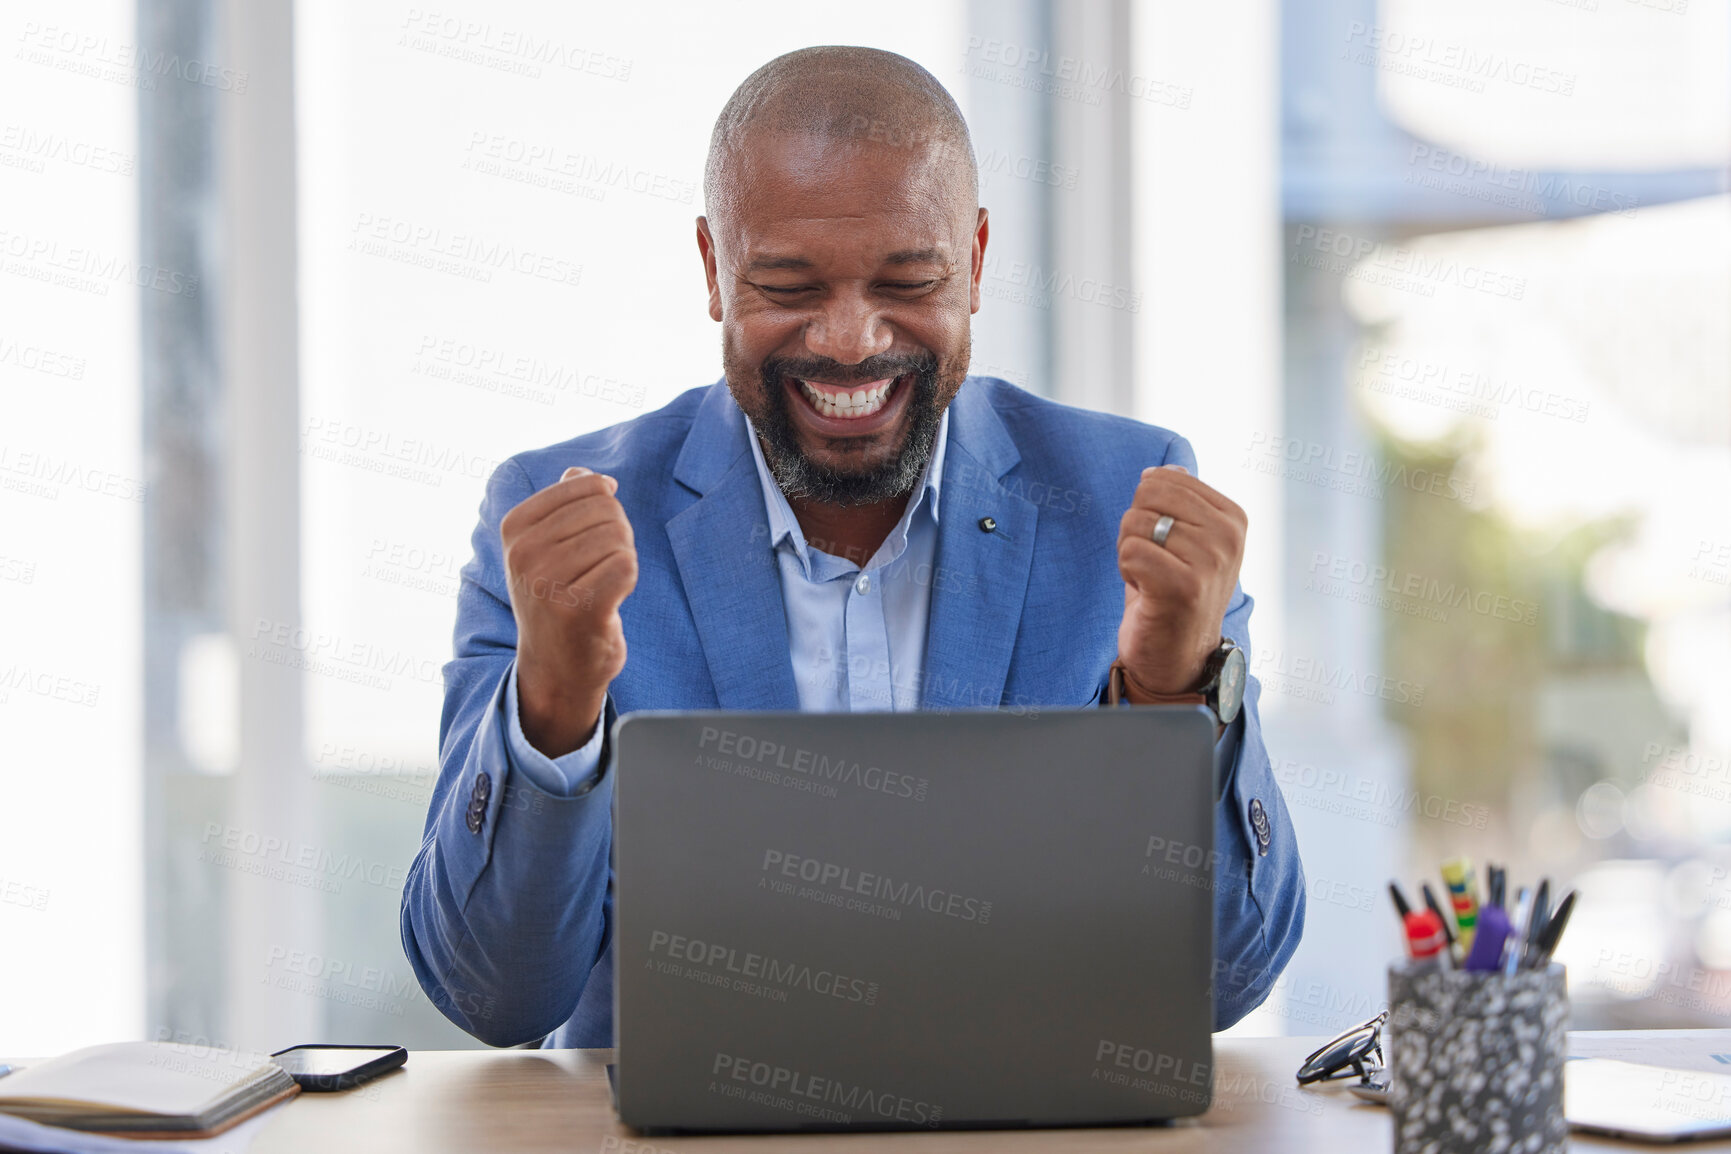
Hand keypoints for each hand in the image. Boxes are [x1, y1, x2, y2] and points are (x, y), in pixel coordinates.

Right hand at [500, 466, 637, 757]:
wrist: (556, 666)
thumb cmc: (558, 598)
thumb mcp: (546, 547)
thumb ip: (563, 506)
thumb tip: (585, 474)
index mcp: (515, 527)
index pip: (586, 484)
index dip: (605, 506)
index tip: (590, 537)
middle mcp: (524, 552)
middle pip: (607, 510)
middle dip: (617, 534)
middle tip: (600, 566)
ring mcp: (547, 581)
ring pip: (619, 537)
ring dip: (622, 559)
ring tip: (601, 585)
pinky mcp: (577, 607)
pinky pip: (626, 566)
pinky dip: (628, 581)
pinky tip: (609, 600)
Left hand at [1116, 464, 1246, 697]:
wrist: (1177, 656)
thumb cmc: (1173, 594)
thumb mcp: (1185, 542)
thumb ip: (1179, 503)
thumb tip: (1162, 469)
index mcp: (1233, 517)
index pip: (1163, 478)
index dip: (1149, 510)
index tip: (1165, 545)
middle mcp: (1228, 536)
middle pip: (1147, 496)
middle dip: (1136, 529)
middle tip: (1153, 563)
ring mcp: (1210, 561)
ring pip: (1135, 523)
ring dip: (1130, 554)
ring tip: (1152, 580)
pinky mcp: (1184, 586)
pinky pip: (1129, 551)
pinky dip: (1126, 572)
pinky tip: (1146, 593)